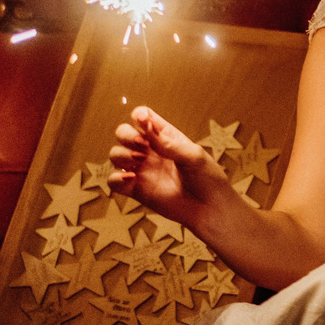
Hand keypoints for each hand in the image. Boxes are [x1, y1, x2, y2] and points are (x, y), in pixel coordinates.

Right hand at [109, 105, 232, 228]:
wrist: (210, 208)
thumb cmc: (207, 178)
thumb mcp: (192, 155)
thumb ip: (167, 143)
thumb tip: (147, 125)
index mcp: (165, 137)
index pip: (143, 118)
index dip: (139, 115)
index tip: (142, 120)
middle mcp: (150, 151)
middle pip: (123, 133)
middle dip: (126, 135)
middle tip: (141, 145)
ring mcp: (142, 170)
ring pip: (116, 154)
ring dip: (121, 154)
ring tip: (139, 161)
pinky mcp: (136, 190)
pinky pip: (114, 181)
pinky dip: (115, 178)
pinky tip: (131, 178)